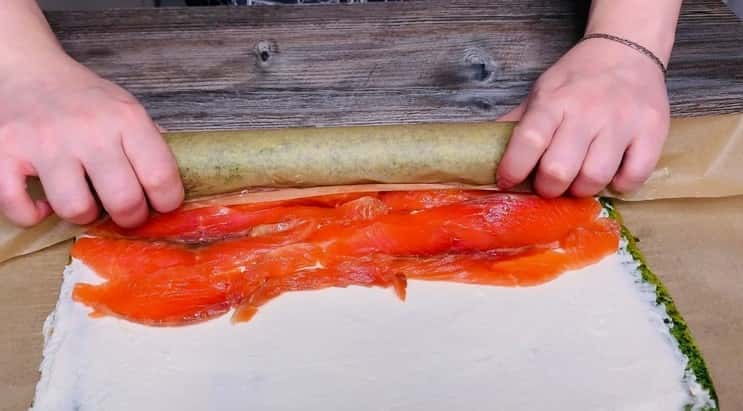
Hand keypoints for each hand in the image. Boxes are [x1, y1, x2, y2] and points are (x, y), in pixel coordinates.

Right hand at [0, 53, 183, 227]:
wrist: (30, 69)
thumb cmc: (85, 99)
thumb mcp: (128, 109)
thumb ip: (151, 144)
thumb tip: (173, 188)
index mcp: (126, 118)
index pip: (161, 176)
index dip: (167, 202)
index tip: (161, 206)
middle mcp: (87, 129)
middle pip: (123, 201)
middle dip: (130, 217)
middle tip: (125, 212)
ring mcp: (43, 142)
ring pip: (76, 209)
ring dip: (83, 215)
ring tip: (83, 200)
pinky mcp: (4, 152)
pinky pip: (20, 207)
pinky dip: (33, 214)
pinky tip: (44, 201)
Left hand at [496, 38, 669, 196]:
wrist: (627, 49)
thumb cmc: (578, 78)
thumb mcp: (541, 91)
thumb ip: (517, 122)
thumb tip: (483, 151)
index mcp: (554, 102)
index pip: (528, 141)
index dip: (513, 169)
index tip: (508, 181)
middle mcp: (588, 112)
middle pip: (559, 170)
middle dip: (548, 188)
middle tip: (549, 184)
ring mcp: (622, 122)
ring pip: (594, 178)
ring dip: (581, 190)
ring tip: (578, 180)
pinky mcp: (652, 132)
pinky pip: (633, 177)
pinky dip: (619, 185)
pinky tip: (611, 175)